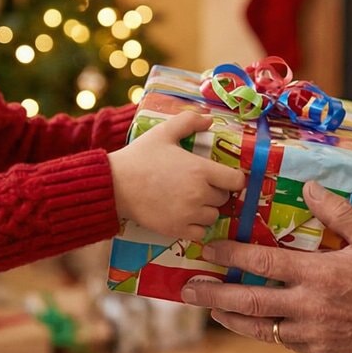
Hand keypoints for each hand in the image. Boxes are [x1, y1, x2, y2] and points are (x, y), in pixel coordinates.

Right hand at [109, 112, 245, 242]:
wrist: (115, 185)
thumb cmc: (140, 157)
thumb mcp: (164, 132)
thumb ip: (189, 121)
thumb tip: (209, 119)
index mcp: (201, 170)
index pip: (236, 180)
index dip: (232, 178)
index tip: (222, 177)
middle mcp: (199, 194)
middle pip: (224, 199)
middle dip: (215, 192)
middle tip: (199, 186)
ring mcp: (188, 214)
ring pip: (213, 216)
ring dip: (206, 210)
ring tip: (190, 201)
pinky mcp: (176, 230)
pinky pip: (200, 233)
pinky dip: (195, 227)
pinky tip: (184, 216)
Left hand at [181, 181, 351, 352]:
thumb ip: (339, 212)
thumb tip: (310, 188)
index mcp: (319, 274)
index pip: (263, 263)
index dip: (232, 256)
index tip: (209, 248)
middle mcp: (308, 306)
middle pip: (248, 302)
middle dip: (213, 295)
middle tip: (187, 290)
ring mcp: (310, 332)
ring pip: (258, 327)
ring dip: (229, 318)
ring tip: (209, 310)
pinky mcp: (316, 350)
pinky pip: (279, 339)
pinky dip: (260, 330)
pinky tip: (248, 322)